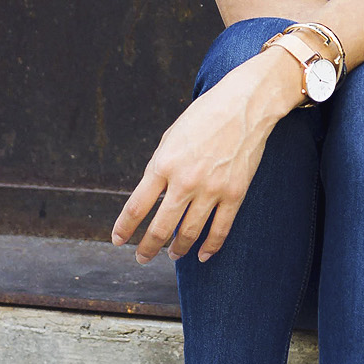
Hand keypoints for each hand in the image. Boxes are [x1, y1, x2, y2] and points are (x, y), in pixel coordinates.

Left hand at [112, 49, 301, 264]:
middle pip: (160, 227)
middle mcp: (185, 181)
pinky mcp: (235, 193)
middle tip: (141, 258)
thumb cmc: (204, 117)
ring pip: (189, 233)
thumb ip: (159, 168)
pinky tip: (202, 255)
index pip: (136, 207)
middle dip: (147, 248)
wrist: (244, 105)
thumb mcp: (170, 138)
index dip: (124, 228)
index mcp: (163, 164)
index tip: (118, 240)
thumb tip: (153, 198)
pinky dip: (210, 246)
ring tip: (172, 255)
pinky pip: (220, 229)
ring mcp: (212, 190)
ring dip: (177, 249)